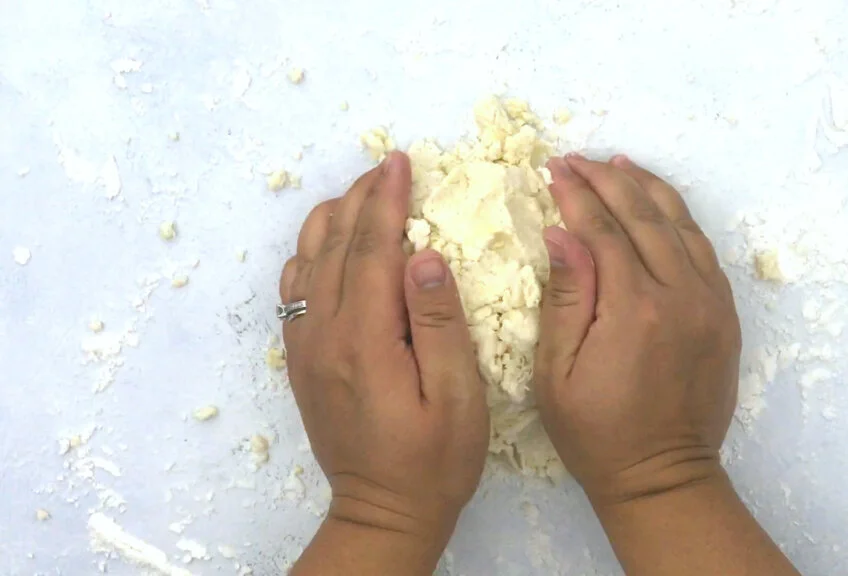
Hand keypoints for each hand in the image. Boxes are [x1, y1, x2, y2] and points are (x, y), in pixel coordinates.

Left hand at [280, 152, 487, 573]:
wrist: (382, 512)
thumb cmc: (434, 460)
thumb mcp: (457, 396)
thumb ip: (439, 323)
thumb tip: (424, 256)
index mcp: (366, 340)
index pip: (372, 250)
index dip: (386, 201)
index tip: (401, 163)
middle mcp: (325, 336)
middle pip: (336, 246)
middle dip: (361, 198)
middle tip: (387, 165)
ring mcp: (306, 348)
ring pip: (307, 263)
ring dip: (333, 220)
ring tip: (362, 194)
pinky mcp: (301, 361)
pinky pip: (294, 293)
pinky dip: (309, 256)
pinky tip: (329, 246)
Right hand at [535, 154, 796, 575]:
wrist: (663, 475)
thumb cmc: (596, 433)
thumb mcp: (557, 374)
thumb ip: (565, 297)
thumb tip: (562, 231)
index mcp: (634, 309)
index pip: (604, 231)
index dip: (578, 195)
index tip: (554, 169)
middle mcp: (680, 295)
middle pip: (644, 216)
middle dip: (608, 179)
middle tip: (579, 159)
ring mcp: (710, 303)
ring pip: (681, 225)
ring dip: (648, 188)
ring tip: (618, 163)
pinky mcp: (725, 314)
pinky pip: (704, 250)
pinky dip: (680, 218)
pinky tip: (659, 203)